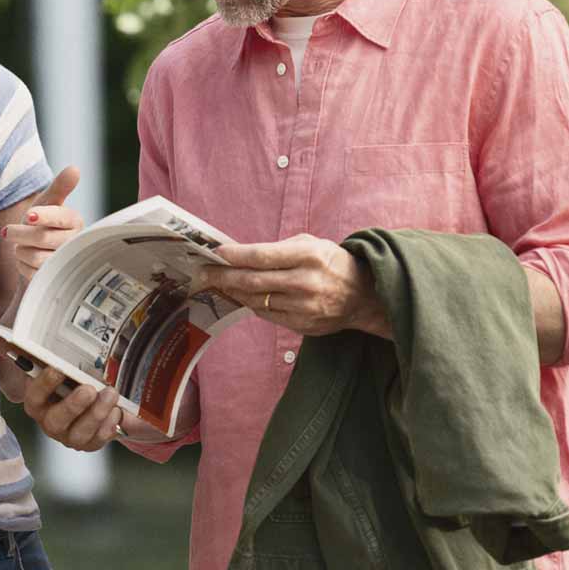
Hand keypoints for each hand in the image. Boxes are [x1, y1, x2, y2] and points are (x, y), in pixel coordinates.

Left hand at [2, 166, 83, 283]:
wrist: (39, 252)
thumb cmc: (43, 222)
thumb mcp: (47, 202)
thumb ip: (59, 187)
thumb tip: (75, 169)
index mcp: (74, 221)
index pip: (59, 217)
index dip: (43, 216)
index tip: (29, 216)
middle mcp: (74, 243)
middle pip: (42, 238)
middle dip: (20, 234)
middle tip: (8, 232)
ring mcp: (66, 263)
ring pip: (35, 258)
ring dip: (21, 251)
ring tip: (22, 247)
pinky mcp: (55, 279)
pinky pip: (32, 274)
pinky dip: (22, 266)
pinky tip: (26, 261)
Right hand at [20, 361, 123, 452]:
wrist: (97, 399)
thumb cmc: (75, 378)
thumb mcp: (65, 367)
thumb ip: (54, 355)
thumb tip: (48, 329)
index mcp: (38, 401)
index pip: (34, 395)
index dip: (44, 384)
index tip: (58, 369)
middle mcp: (49, 421)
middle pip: (55, 420)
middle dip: (73, 405)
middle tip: (89, 389)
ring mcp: (68, 436)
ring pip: (79, 433)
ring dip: (96, 413)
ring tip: (111, 393)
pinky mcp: (88, 444)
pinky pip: (98, 439)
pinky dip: (109, 425)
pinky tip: (117, 411)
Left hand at [193, 234, 388, 338]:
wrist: (364, 296)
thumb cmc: (333, 263)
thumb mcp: (312, 244)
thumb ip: (279, 249)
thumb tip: (243, 255)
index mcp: (308, 256)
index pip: (261, 256)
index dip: (234, 256)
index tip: (215, 253)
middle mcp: (305, 282)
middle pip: (252, 281)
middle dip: (223, 276)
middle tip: (204, 272)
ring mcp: (303, 307)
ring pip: (256, 300)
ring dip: (234, 291)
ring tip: (219, 283)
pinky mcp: (302, 325)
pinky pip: (267, 314)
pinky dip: (251, 304)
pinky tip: (242, 296)